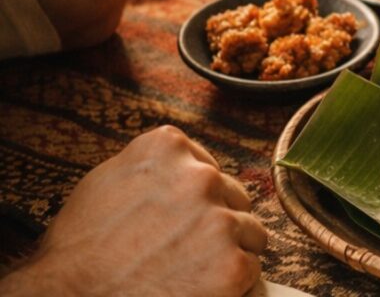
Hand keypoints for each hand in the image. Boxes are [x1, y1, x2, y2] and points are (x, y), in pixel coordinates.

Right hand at [0, 126, 265, 296]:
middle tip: (183, 251)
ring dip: (230, 252)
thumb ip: (153, 167)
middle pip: (234, 198)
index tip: (179, 220)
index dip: (196, 200)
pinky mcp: (233, 265)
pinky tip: (200, 290)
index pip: (207, 168)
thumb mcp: (105, 182)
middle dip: (217, 223)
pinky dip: (233, 286)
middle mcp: (201, 176)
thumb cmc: (77, 251)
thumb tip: (185, 167)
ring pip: (250, 234)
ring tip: (189, 272)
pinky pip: (251, 272)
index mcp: (168, 148)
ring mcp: (219, 220)